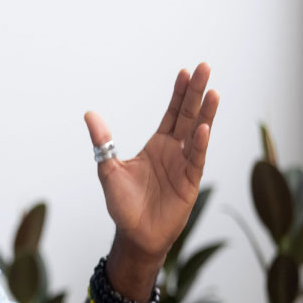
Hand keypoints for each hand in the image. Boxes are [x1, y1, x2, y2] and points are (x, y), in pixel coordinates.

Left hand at [84, 63, 219, 267]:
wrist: (135, 235)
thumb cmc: (123, 205)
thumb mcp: (108, 169)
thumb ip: (103, 142)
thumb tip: (89, 114)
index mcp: (157, 146)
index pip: (171, 113)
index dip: (178, 93)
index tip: (184, 71)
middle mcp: (174, 151)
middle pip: (187, 116)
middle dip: (196, 92)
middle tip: (205, 67)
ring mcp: (184, 165)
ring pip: (197, 133)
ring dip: (205, 113)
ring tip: (213, 92)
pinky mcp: (189, 182)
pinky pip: (196, 159)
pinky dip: (199, 144)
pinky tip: (203, 127)